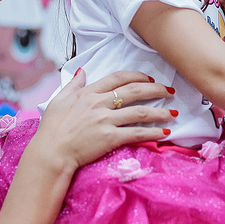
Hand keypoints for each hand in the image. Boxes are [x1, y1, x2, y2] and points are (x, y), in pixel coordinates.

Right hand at [28, 70, 174, 176]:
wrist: (51, 152)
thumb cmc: (52, 129)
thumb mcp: (59, 100)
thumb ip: (73, 85)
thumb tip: (82, 71)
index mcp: (89, 93)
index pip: (118, 78)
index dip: (137, 76)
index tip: (149, 79)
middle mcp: (99, 104)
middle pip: (134, 91)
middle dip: (156, 90)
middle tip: (169, 91)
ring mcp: (105, 120)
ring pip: (139, 112)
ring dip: (160, 112)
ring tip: (174, 113)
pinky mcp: (110, 138)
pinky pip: (136, 133)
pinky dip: (153, 132)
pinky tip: (165, 133)